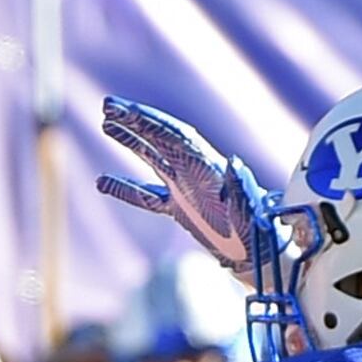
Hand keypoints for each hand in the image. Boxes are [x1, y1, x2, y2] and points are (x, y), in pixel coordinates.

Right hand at [96, 97, 280, 281]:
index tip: (125, 109)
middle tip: (107, 105)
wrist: (259, 256)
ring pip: (152, 159)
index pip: (174, 137)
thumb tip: (234, 161)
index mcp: (208, 168)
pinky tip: (102, 182)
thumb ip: (241, 187)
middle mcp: (195, 173)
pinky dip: (125, 188)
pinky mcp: (181, 209)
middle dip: (135, 121)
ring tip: (106, 124)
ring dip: (130, 141)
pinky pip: (147, 196)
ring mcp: (186, 190)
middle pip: (160, 139)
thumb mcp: (252, 210)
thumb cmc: (258, 233)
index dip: (149, 121)